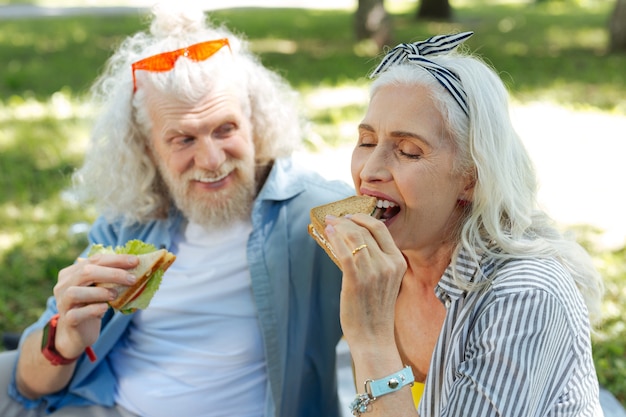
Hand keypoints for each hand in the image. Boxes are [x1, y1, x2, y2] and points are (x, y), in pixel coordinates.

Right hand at [51, 253, 138, 357]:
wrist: (78, 333)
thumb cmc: (92, 305)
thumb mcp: (101, 288)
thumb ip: (110, 277)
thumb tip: (136, 265)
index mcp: (72, 272)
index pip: (95, 260)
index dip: (116, 260)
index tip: (136, 261)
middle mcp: (63, 285)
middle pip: (86, 272)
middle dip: (112, 274)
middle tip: (132, 279)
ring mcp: (63, 303)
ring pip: (76, 292)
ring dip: (100, 292)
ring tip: (115, 295)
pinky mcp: (68, 319)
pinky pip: (77, 313)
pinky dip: (93, 309)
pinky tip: (105, 308)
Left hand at [325, 214, 406, 346]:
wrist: (373, 337)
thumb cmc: (375, 310)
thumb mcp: (385, 281)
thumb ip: (377, 261)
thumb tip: (355, 241)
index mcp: (398, 262)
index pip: (381, 229)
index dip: (363, 218)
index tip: (350, 216)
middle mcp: (388, 265)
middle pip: (365, 231)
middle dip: (347, 220)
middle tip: (335, 218)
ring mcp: (373, 273)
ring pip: (354, 238)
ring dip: (339, 227)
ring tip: (329, 223)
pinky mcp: (356, 281)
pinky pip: (345, 252)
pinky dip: (335, 239)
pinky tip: (328, 233)